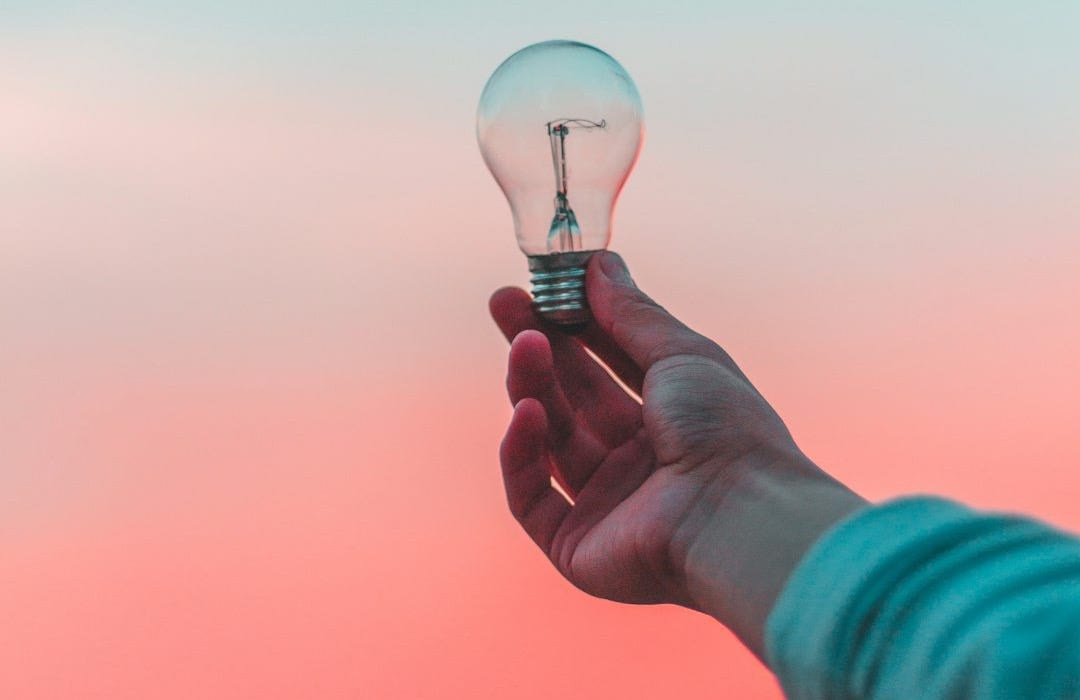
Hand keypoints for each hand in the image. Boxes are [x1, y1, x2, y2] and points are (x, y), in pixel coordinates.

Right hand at [492, 252, 864, 655]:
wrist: (738, 516)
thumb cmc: (726, 429)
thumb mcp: (682, 354)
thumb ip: (632, 313)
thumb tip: (599, 263)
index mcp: (670, 419)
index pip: (608, 364)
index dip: (573, 324)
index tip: (540, 286)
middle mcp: (637, 462)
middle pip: (572, 397)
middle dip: (538, 348)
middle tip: (503, 303)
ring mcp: (606, 505)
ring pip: (550, 439)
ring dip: (532, 388)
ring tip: (524, 344)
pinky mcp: (576, 546)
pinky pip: (531, 497)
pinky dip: (522, 454)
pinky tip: (526, 412)